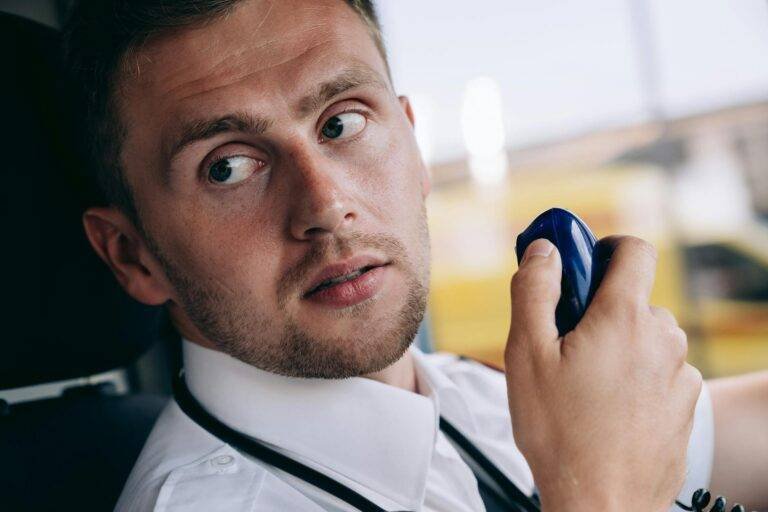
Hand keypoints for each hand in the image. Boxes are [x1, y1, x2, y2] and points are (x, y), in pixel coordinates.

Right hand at [505, 236, 701, 511]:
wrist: (600, 503)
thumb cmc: (559, 432)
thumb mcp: (526, 353)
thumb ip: (534, 290)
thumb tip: (544, 251)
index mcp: (623, 318)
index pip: (633, 250)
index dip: (605, 247)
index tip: (581, 263)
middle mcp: (662, 338)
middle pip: (631, 298)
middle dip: (597, 309)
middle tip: (564, 342)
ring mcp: (678, 373)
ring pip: (644, 336)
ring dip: (616, 344)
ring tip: (583, 384)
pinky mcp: (684, 403)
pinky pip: (658, 370)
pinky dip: (635, 375)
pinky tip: (607, 407)